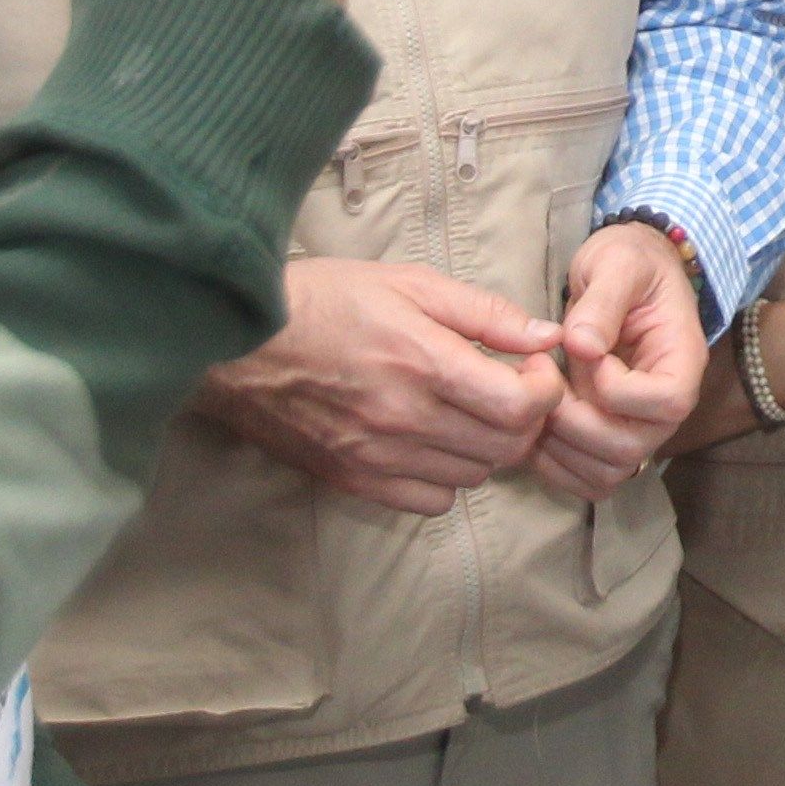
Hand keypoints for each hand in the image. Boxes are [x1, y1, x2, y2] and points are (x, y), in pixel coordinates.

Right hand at [195, 257, 564, 511]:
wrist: (238, 341)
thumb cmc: (325, 299)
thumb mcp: (410, 284)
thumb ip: (485, 313)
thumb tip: (546, 336)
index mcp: (424, 364)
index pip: (521, 406)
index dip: (544, 388)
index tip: (531, 367)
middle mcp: (406, 419)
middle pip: (506, 446)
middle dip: (524, 417)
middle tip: (507, 386)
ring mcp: (379, 457)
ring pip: (475, 476)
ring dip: (487, 446)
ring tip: (467, 410)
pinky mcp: (355, 480)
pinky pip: (432, 501)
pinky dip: (447, 477)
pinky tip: (433, 441)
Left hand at [535, 221, 706, 499]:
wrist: (624, 273)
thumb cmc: (629, 263)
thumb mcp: (618, 264)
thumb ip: (604, 302)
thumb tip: (581, 346)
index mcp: (681, 360)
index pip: (668, 401)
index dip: (619, 388)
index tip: (588, 354)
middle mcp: (665, 404)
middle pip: (633, 448)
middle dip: (578, 424)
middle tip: (547, 386)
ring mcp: (638, 426)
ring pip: (608, 472)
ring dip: (561, 448)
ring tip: (536, 405)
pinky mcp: (609, 437)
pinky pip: (588, 478)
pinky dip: (555, 466)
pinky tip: (533, 429)